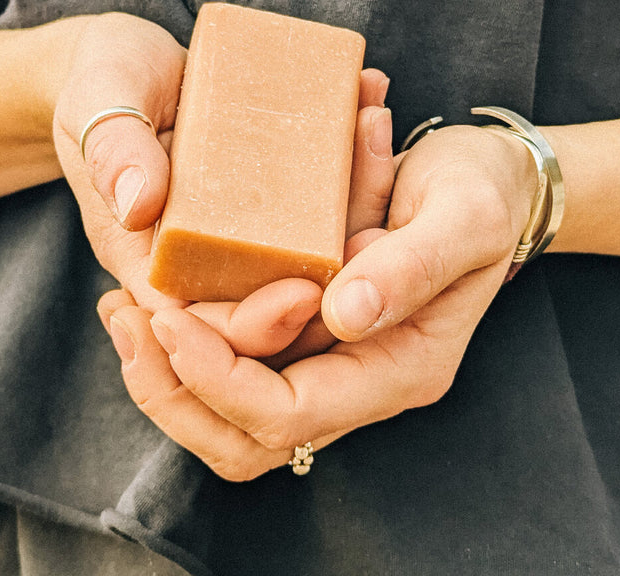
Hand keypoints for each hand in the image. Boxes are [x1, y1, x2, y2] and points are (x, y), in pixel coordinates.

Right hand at [53, 11, 393, 313]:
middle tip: (376, 226)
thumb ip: (113, 148)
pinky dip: (352, 155)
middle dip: (334, 263)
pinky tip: (368, 102)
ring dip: (357, 197)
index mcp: (157, 258)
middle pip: (279, 292)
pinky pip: (323, 193)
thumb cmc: (106, 82)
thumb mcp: (99, 101)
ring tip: (374, 129)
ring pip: (314, 242)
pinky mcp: (278, 192)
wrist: (133, 63)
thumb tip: (137, 205)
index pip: (210, 327)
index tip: (306, 294)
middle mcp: (212, 254)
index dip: (256, 325)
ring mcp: (251, 225)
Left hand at [99, 124, 538, 480]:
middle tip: (126, 317)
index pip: (295, 411)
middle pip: (251, 433)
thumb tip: (344, 315)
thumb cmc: (484, 193)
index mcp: (404, 365)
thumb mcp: (466, 215)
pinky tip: (160, 291)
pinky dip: (193, 340)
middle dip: (177, 389)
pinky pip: (245, 363)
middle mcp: (365, 376)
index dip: (222, 378)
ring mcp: (340, 358)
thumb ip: (414, 268)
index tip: (168, 318)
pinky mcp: (319, 330)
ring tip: (125, 308)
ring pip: (236, 411)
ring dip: (172, 371)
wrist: (494, 186)